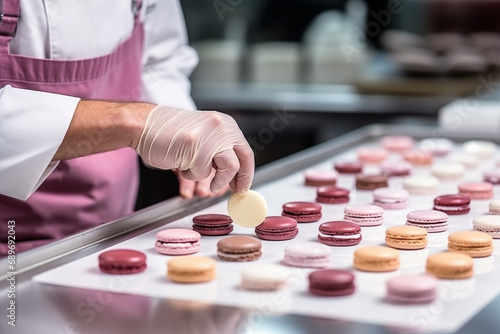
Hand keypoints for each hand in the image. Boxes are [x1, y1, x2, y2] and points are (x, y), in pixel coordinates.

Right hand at [136, 106, 253, 193]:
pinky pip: (200, 172)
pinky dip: (190, 174)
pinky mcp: (194, 146)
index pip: (245, 153)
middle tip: (232, 191)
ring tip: (192, 170)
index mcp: (226, 124)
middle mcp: (221, 127)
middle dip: (234, 181)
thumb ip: (220, 152)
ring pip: (223, 169)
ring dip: (208, 178)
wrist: (145, 124)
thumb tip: (235, 178)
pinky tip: (180, 162)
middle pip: (239, 163)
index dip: (246, 174)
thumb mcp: (205, 135)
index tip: (243, 187)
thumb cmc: (171, 132)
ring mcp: (209, 136)